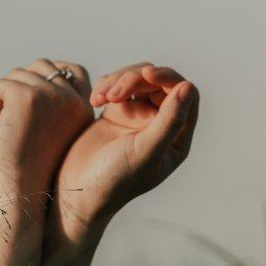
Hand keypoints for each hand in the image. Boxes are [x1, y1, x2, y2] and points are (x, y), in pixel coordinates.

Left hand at [0, 60, 92, 202]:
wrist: (21, 196)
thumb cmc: (32, 171)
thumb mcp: (52, 132)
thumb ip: (55, 105)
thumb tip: (36, 73)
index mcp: (85, 110)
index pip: (72, 70)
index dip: (47, 78)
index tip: (28, 104)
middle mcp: (73, 100)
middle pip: (42, 67)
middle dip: (21, 86)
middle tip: (9, 118)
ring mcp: (52, 96)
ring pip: (19, 75)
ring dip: (4, 97)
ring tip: (0, 126)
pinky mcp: (27, 97)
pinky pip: (2, 85)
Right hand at [49, 63, 198, 243]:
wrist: (77, 191)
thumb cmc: (115, 180)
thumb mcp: (145, 151)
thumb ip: (170, 121)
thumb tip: (188, 87)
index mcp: (176, 136)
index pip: (185, 94)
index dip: (169, 78)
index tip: (147, 74)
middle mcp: (160, 124)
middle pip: (158, 82)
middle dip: (135, 79)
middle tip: (115, 93)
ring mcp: (137, 117)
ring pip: (136, 79)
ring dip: (118, 80)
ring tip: (100, 98)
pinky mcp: (115, 112)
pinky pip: (116, 85)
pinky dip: (104, 86)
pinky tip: (94, 100)